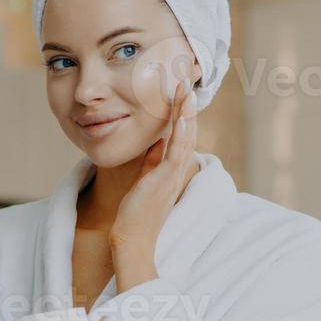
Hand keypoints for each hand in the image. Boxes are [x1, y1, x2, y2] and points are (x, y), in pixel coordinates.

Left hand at [110, 81, 198, 262]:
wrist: (132, 240)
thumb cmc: (136, 214)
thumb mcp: (145, 180)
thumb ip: (152, 161)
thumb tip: (156, 142)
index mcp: (172, 169)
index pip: (181, 135)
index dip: (183, 112)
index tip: (181, 91)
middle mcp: (177, 170)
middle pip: (187, 131)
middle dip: (187, 105)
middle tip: (187, 80)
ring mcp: (173, 175)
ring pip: (185, 137)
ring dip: (186, 112)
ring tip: (187, 89)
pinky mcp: (165, 179)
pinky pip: (177, 151)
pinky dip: (181, 131)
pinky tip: (182, 114)